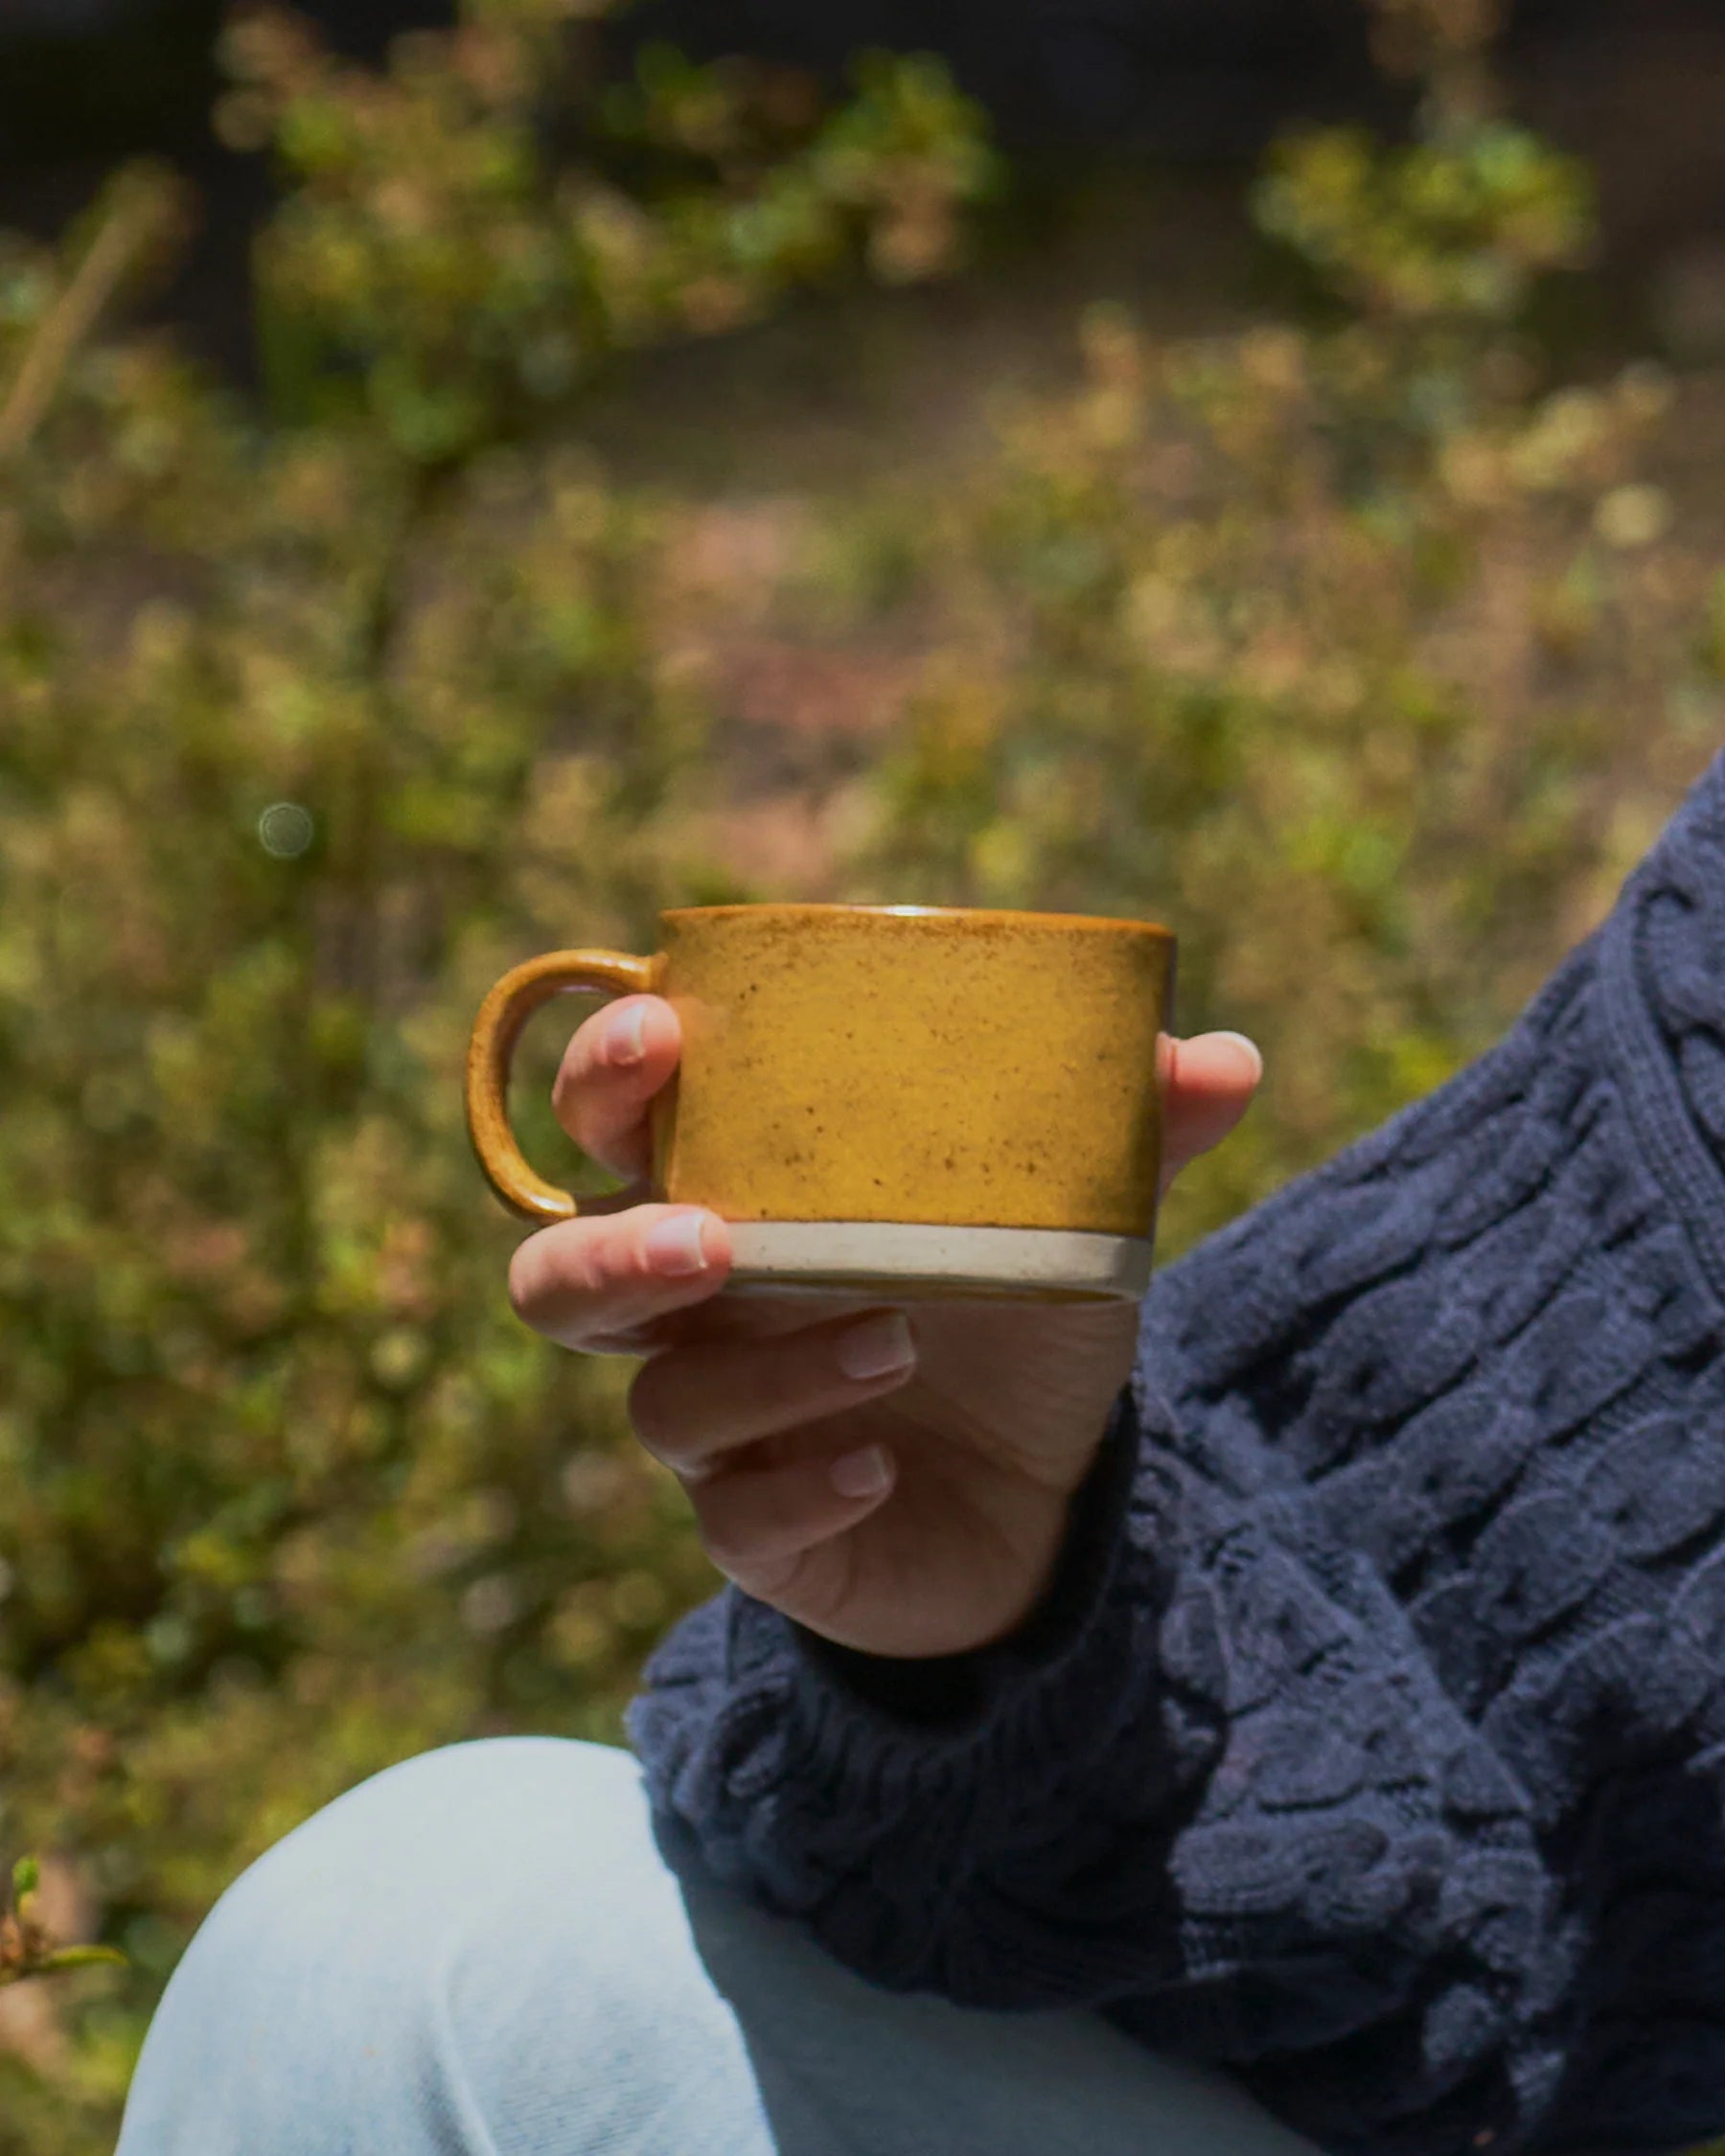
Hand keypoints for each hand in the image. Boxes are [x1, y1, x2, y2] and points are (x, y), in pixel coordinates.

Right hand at [509, 999, 1260, 1657]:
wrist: (1055, 1496)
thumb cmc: (1019, 1321)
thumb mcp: (1075, 1221)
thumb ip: (1126, 1136)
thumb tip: (1218, 1057)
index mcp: (747, 1199)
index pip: (619, 1127)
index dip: (605, 1077)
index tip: (655, 1032)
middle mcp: (705, 1312)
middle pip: (565, 1280)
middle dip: (613, 1250)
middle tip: (715, 1239)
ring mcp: (724, 1429)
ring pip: (661, 1403)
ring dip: (766, 1371)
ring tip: (897, 1341)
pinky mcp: (763, 1535)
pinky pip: (735, 1523)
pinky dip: (804, 1491)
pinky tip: (880, 1469)